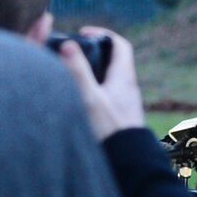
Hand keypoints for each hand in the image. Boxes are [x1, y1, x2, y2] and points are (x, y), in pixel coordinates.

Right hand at [57, 26, 144, 141]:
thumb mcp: (89, 98)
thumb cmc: (109, 131)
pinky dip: (94, 92)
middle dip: (94, 53)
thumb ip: (78, 72)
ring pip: (109, 80)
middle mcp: (127, 88)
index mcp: (123, 77)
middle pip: (113, 61)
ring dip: (93, 74)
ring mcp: (124, 104)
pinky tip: (79, 102)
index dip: (103, 34)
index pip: (120, 45)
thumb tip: (68, 45)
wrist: (128, 164)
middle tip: (74, 54)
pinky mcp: (119, 119)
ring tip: (73, 76)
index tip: (84, 33)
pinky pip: (107, 97)